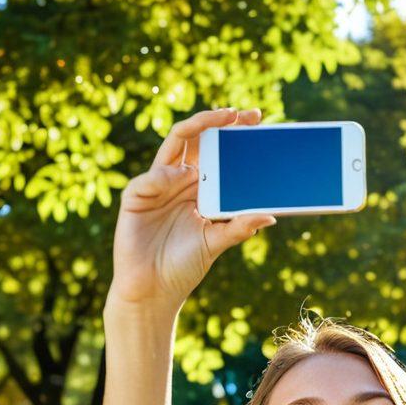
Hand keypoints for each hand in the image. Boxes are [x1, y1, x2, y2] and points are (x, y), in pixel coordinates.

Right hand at [108, 107, 276, 312]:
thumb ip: (239, 227)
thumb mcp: (216, 243)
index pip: (216, 151)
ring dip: (195, 128)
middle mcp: (178, 180)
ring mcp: (156, 185)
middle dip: (217, 122)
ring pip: (174, 144)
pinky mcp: (136, 198)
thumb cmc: (183, 265)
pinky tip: (182, 176)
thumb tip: (269, 214)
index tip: (257, 121)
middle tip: (241, 114)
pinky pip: (150, 179)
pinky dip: (165, 175)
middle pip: (197, 140)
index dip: (232, 134)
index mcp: (198, 187)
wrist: (153, 290)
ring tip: (217, 120)